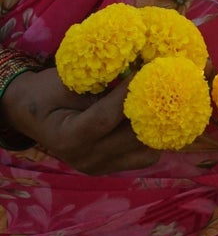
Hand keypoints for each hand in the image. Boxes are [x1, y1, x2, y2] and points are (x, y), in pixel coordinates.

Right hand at [2, 68, 162, 173]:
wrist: (30, 113)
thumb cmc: (45, 92)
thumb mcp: (65, 80)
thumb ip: (98, 80)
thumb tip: (137, 68)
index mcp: (69, 138)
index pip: (106, 117)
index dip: (129, 93)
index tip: (149, 70)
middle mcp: (87, 159)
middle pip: (131, 137)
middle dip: (154, 108)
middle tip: (171, 82)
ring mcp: (100, 167)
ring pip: (145, 151)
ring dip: (159, 124)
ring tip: (169, 98)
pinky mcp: (111, 167)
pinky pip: (143, 156)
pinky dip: (154, 136)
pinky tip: (158, 114)